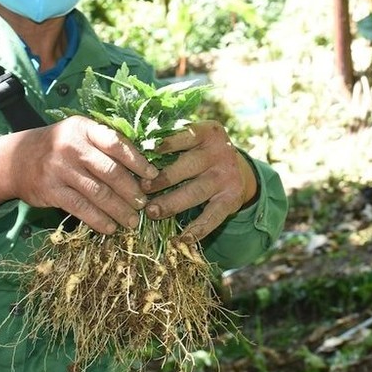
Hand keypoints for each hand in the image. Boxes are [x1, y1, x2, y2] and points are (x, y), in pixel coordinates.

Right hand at [0, 115, 158, 233]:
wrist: (14, 159)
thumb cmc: (57, 146)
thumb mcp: (78, 134)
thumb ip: (104, 144)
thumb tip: (141, 166)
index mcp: (84, 129)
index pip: (116, 144)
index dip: (138, 161)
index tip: (153, 176)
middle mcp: (72, 146)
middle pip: (110, 171)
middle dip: (131, 191)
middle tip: (144, 205)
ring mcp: (60, 169)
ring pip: (98, 192)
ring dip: (119, 209)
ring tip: (132, 221)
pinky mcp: (51, 190)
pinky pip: (81, 208)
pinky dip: (98, 220)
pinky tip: (110, 227)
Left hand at [141, 121, 257, 243]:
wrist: (237, 168)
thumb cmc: (201, 151)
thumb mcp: (193, 139)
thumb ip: (171, 141)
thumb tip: (134, 153)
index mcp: (209, 132)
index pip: (185, 136)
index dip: (165, 145)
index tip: (144, 153)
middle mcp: (221, 152)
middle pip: (189, 166)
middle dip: (163, 179)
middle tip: (142, 189)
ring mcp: (228, 176)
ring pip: (196, 192)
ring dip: (172, 203)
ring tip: (152, 212)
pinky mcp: (232, 198)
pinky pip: (213, 216)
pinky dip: (198, 229)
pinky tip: (182, 239)